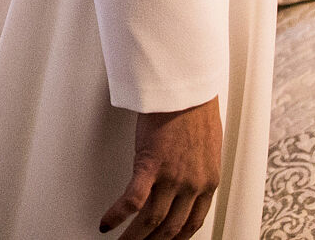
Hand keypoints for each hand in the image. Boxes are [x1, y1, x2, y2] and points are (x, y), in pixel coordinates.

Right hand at [100, 98, 221, 239]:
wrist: (186, 88)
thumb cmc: (194, 106)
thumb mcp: (205, 145)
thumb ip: (196, 168)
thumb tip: (184, 176)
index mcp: (208, 182)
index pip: (193, 223)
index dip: (178, 238)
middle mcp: (192, 185)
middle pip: (171, 228)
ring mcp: (172, 178)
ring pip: (152, 221)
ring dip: (134, 238)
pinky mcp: (151, 165)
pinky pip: (132, 200)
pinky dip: (117, 215)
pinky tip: (107, 222)